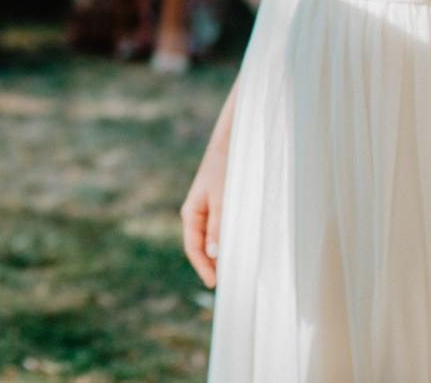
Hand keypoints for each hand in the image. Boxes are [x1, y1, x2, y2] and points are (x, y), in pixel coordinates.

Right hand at [180, 142, 227, 288]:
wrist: (230, 145)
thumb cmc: (225, 170)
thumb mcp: (222, 199)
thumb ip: (218, 226)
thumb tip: (213, 254)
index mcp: (191, 214)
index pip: (193, 248)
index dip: (203, 268)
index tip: (214, 284)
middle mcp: (197, 215)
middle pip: (201, 248)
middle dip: (212, 265)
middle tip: (230, 283)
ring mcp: (208, 212)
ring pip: (212, 240)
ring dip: (221, 255)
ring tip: (236, 270)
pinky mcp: (220, 208)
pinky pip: (220, 231)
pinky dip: (227, 242)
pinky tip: (239, 249)